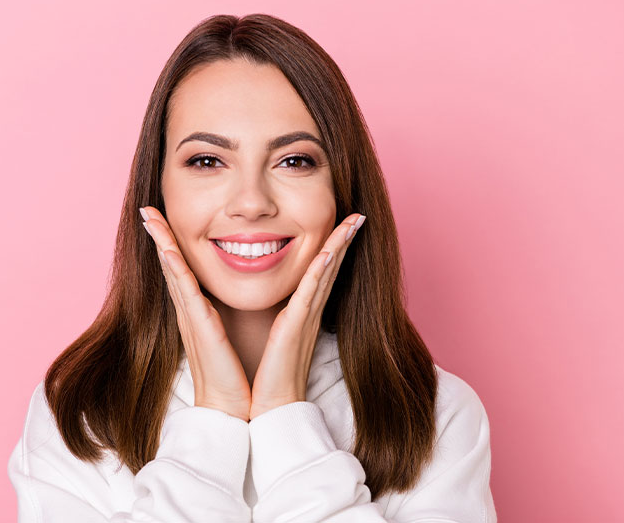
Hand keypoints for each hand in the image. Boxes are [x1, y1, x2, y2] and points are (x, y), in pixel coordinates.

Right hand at [139, 206, 251, 421]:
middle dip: (158, 235)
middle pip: (170, 264)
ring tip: (149, 216)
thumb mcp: (229, 336)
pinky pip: (185, 290)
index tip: (161, 219)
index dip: (170, 244)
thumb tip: (227, 303)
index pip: (181, 270)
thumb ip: (226, 316)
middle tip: (146, 208)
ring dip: (161, 242)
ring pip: (173, 270)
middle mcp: (190, 311)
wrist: (230, 407)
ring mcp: (192, 317)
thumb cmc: (234, 374)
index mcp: (199, 312)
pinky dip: (174, 267)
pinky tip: (166, 248)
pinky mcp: (200, 326)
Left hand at [249, 213, 365, 419]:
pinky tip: (329, 251)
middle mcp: (308, 313)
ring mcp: (305, 318)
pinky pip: (311, 292)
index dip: (333, 249)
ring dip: (339, 246)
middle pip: (330, 268)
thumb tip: (275, 310)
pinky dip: (322, 270)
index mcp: (300, 314)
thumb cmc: (266, 377)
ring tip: (352, 221)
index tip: (342, 226)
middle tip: (357, 215)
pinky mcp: (296, 326)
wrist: (266, 407)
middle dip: (343, 240)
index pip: (319, 274)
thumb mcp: (271, 339)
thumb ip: (276, 320)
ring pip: (326, 274)